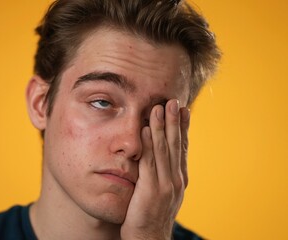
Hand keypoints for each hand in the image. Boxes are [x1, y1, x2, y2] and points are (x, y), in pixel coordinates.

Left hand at [120, 99, 189, 239]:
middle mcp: (176, 179)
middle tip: (173, 100)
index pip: (182, 148)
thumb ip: (162, 174)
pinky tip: (146, 130)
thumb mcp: (162, 192)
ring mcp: (165, 184)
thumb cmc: (152, 215)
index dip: (183, 128)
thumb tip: (160, 156)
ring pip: (164, 150)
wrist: (149, 238)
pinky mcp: (152, 190)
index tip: (183, 109)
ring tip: (159, 107)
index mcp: (179, 178)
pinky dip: (149, 144)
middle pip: (176, 144)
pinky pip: (149, 162)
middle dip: (174, 121)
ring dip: (162, 127)